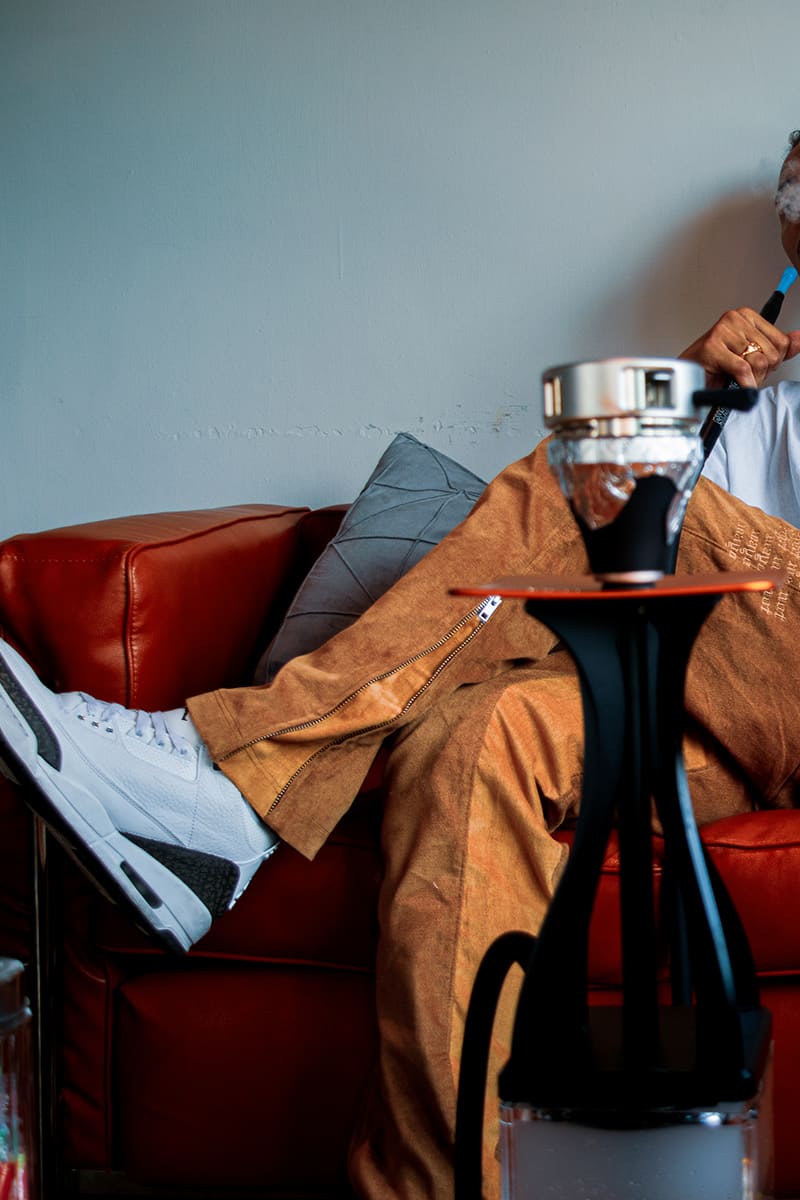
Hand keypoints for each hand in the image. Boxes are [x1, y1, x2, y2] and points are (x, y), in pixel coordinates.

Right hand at [679, 307, 799, 388]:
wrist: (689, 381)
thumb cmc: (716, 368)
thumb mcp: (753, 356)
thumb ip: (779, 348)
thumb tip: (799, 339)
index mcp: (746, 316)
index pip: (782, 341)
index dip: (773, 360)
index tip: (756, 363)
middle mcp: (734, 319)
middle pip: (772, 353)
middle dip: (761, 371)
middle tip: (744, 373)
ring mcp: (722, 331)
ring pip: (759, 361)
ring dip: (750, 378)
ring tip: (736, 377)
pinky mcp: (712, 347)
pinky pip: (743, 369)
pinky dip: (743, 382)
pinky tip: (736, 383)